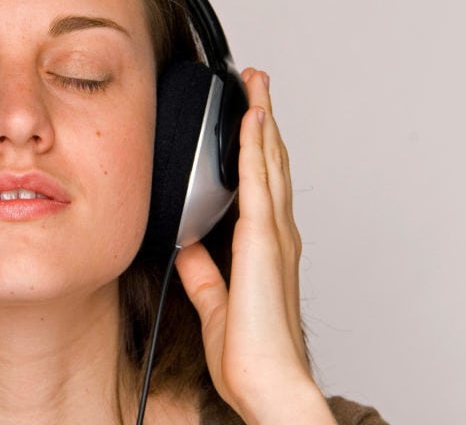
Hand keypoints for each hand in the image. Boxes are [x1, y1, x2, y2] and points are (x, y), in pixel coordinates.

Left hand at [176, 69, 334, 423]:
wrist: (267, 381)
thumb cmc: (250, 353)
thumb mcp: (214, 301)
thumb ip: (204, 271)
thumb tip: (189, 244)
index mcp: (265, 248)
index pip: (261, 184)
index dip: (258, 148)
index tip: (249, 119)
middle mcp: (275, 235)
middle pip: (270, 163)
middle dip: (263, 121)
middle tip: (256, 85)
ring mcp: (273, 235)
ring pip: (268, 163)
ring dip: (262, 121)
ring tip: (256, 86)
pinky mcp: (263, 240)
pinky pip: (257, 182)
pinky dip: (255, 147)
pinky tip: (252, 119)